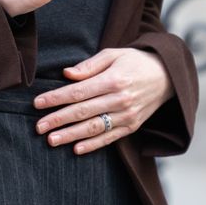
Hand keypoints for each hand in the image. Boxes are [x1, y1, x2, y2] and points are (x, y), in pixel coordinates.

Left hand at [33, 48, 174, 153]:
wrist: (167, 76)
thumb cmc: (135, 61)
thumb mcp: (113, 55)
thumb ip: (89, 65)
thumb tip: (67, 74)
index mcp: (113, 80)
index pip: (78, 91)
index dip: (56, 98)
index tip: (37, 103)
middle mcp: (120, 99)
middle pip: (83, 111)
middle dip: (58, 119)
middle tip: (39, 127)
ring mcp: (127, 115)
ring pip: (94, 128)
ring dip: (71, 135)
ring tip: (51, 140)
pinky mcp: (132, 126)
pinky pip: (110, 138)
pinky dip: (93, 145)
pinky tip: (76, 149)